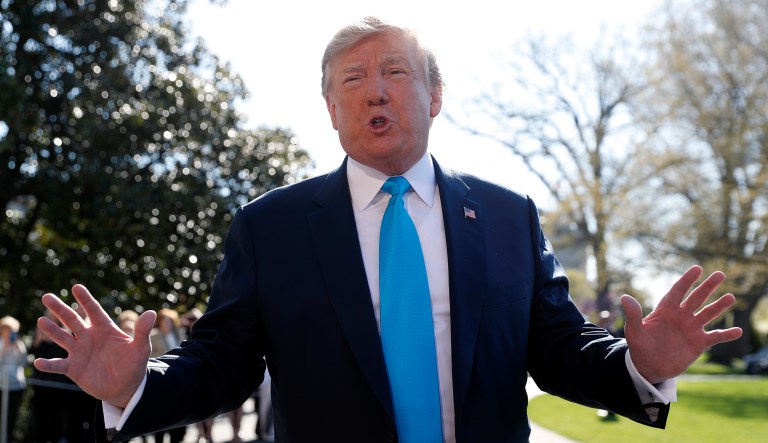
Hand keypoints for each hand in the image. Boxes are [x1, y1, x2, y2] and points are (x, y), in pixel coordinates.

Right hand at [33, 284, 156, 407]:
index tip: (76, 287)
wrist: (126, 387)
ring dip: (52, 330)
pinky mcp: (73, 368)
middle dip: (60, 309)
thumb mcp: (141, 348)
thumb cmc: (134, 364)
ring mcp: (79, 352)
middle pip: (72, 320)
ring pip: (62, 338)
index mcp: (104, 329)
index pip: (93, 311)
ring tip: (41, 320)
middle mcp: (89, 337)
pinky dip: (49, 365)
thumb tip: (151, 313)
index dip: (85, 299)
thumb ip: (142, 331)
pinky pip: (58, 365)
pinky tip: (38, 362)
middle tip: (46, 297)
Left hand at [621, 266, 742, 383]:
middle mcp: (681, 316)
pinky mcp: (698, 343)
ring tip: (730, 297)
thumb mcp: (634, 331)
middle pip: (696, 298)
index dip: (686, 280)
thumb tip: (624, 297)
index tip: (697, 268)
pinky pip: (715, 337)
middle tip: (720, 274)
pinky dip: (726, 335)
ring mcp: (691, 329)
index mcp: (665, 310)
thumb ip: (633, 314)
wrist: (648, 366)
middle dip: (707, 287)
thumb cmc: (639, 347)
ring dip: (719, 306)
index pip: (677, 291)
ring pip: (708, 314)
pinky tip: (738, 331)